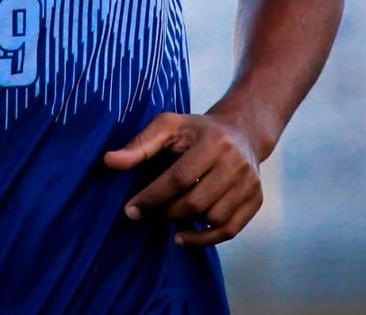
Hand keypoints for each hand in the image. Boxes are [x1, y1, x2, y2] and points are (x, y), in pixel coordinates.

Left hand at [103, 112, 262, 246]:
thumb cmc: (196, 130)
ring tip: (166, 216)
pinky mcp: (256, 199)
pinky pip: (230, 230)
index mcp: (213, 141)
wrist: (241, 132)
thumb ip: (139, 144)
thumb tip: (109, 161)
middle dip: (165, 211)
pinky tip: (183, 236)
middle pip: (196, 201)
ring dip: (185, 223)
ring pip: (213, 218)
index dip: (152, 196)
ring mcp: (249, 183)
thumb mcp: (168, 126)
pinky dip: (205, 239)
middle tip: (146, 213)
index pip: (179, 177)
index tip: (131, 209)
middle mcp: (236, 163)